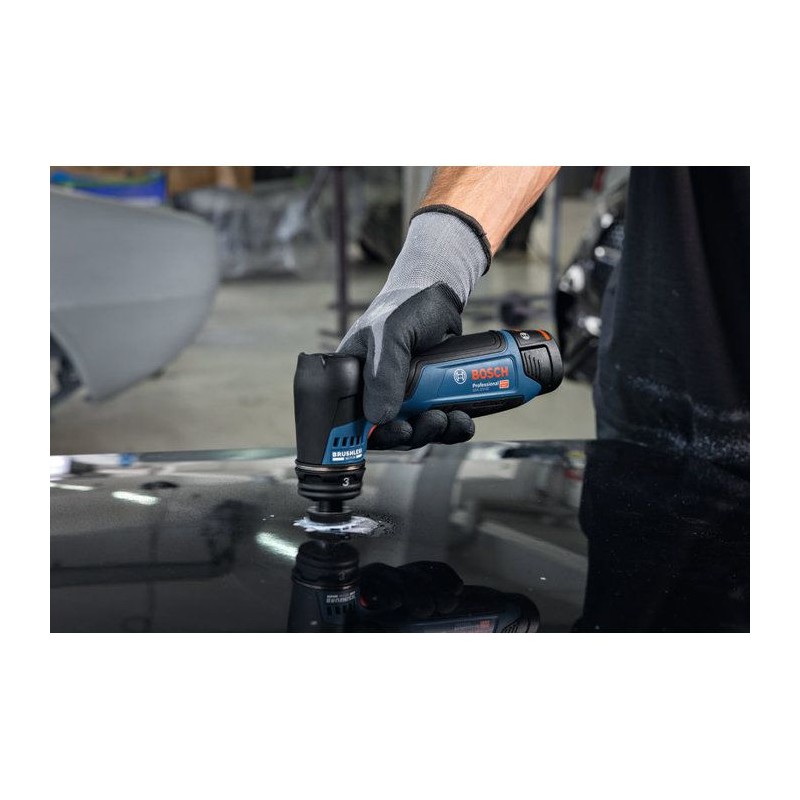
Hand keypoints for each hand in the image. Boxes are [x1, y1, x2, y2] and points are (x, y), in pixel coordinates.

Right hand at [338, 206, 490, 448]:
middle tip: (431, 423)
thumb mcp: (391, 335)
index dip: (374, 435)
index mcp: (354, 378)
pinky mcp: (430, 395)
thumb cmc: (407, 307)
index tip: (398, 432)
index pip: (354, 420)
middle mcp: (377, 390)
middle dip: (413, 434)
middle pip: (389, 431)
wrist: (442, 296)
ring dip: (435, 432)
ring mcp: (405, 394)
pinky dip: (452, 426)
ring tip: (452, 419)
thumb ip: (384, 373)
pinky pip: (438, 421)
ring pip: (416, 429)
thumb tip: (380, 417)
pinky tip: (463, 419)